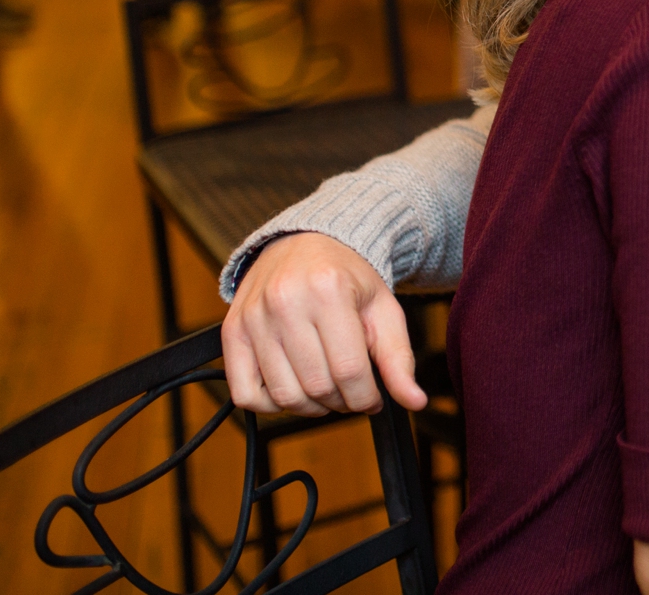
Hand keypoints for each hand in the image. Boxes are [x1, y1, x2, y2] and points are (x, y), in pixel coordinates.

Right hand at [221, 232, 426, 415]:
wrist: (308, 243)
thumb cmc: (348, 278)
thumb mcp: (383, 309)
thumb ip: (399, 358)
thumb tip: (415, 401)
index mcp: (328, 290)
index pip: (349, 370)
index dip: (366, 397)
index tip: (372, 399)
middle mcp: (285, 302)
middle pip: (317, 386)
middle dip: (342, 402)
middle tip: (351, 392)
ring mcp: (254, 317)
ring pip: (284, 396)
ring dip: (311, 407)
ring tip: (327, 389)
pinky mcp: (233, 332)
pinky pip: (245, 394)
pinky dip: (271, 405)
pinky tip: (294, 387)